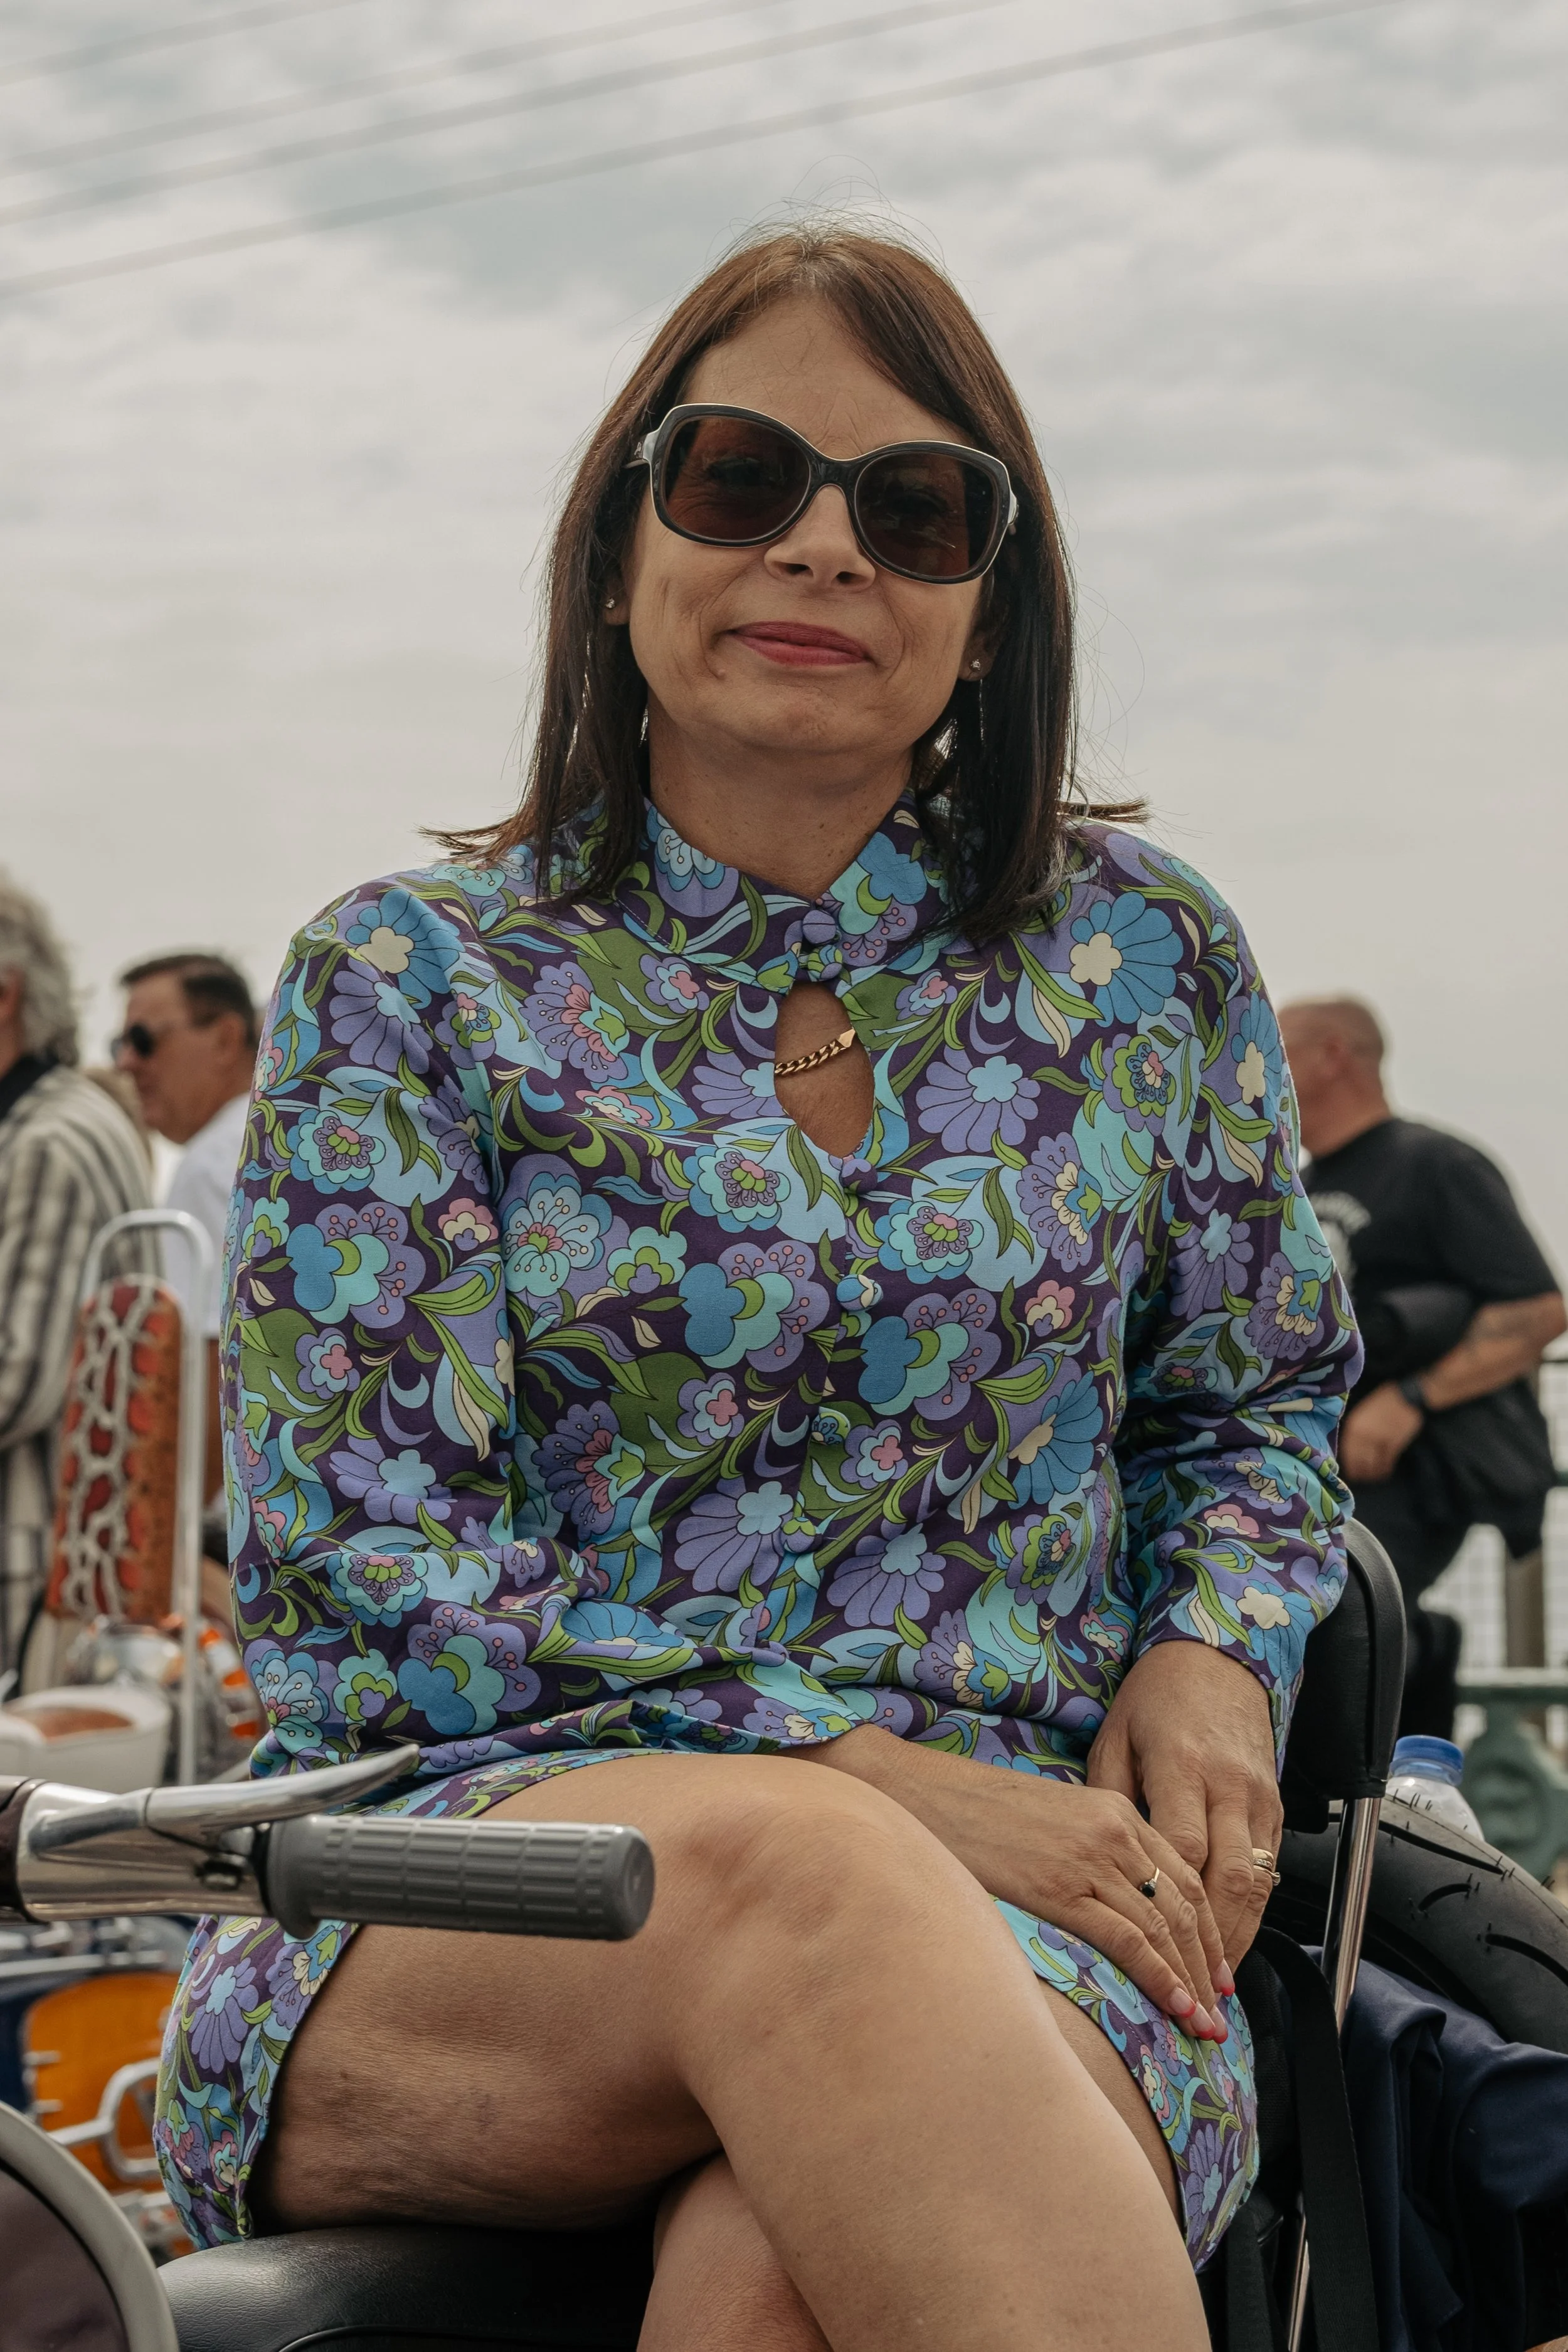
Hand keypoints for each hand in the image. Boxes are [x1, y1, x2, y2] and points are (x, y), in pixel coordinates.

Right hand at [804, 1729, 1228, 2036]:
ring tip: (1204, 2025)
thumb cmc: (976, 1814)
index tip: (1215, 1972)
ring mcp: (1089, 1859)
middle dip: (1207, 1965)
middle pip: (1183, 1906)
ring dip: (1190, 1982)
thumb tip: (1111, 1907)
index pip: (1182, 1877)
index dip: (1207, 1930)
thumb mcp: (1050, 1821)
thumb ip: (1089, 1853)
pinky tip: (1174, 2006)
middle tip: (1220, 2012)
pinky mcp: (1060, 1889)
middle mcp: (1113, 1832)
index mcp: (1114, 1810)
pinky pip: (1127, 1940)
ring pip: (1163, 1928)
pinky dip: (1159, 1977)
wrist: (921, 1795)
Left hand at [1088, 1642, 1280, 1973]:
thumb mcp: (1115, 1737)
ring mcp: (1258, 1796)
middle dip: (1212, 1940)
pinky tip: (1234, 1943)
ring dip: (1238, 1937)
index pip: (1182, 1847)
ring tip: (1213, 1984)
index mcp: (1181, 1764)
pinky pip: (1271, 1869)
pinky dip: (1254, 1912)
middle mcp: (1228, 1784)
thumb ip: (1109, 1799)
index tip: (1152, 1946)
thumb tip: (1098, 1864)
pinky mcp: (1276, 1805)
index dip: (1170, 1903)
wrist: (1215, 1659)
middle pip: (1228, 1876)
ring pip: (1257, 1881)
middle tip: (1190, 1989)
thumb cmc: (1154, 1700)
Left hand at [1338, 1381, 1422, 1482]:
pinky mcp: (1393, 1444)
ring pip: (1373, 1464)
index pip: (1347, 1453)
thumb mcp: (1363, 1412)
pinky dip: (1385, 1469)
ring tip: (1374, 1478)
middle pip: (1359, 1462)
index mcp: (1354, 1426)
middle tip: (1362, 1479)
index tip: (1351, 1472)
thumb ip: (1357, 1429)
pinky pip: (1386, 1462)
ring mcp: (1379, 1441)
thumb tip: (1352, 1446)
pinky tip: (1385, 1471)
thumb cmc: (1384, 1402)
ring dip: (1373, 1473)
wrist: (1406, 1397)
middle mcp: (1363, 1436)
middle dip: (1360, 1472)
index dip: (1350, 1465)